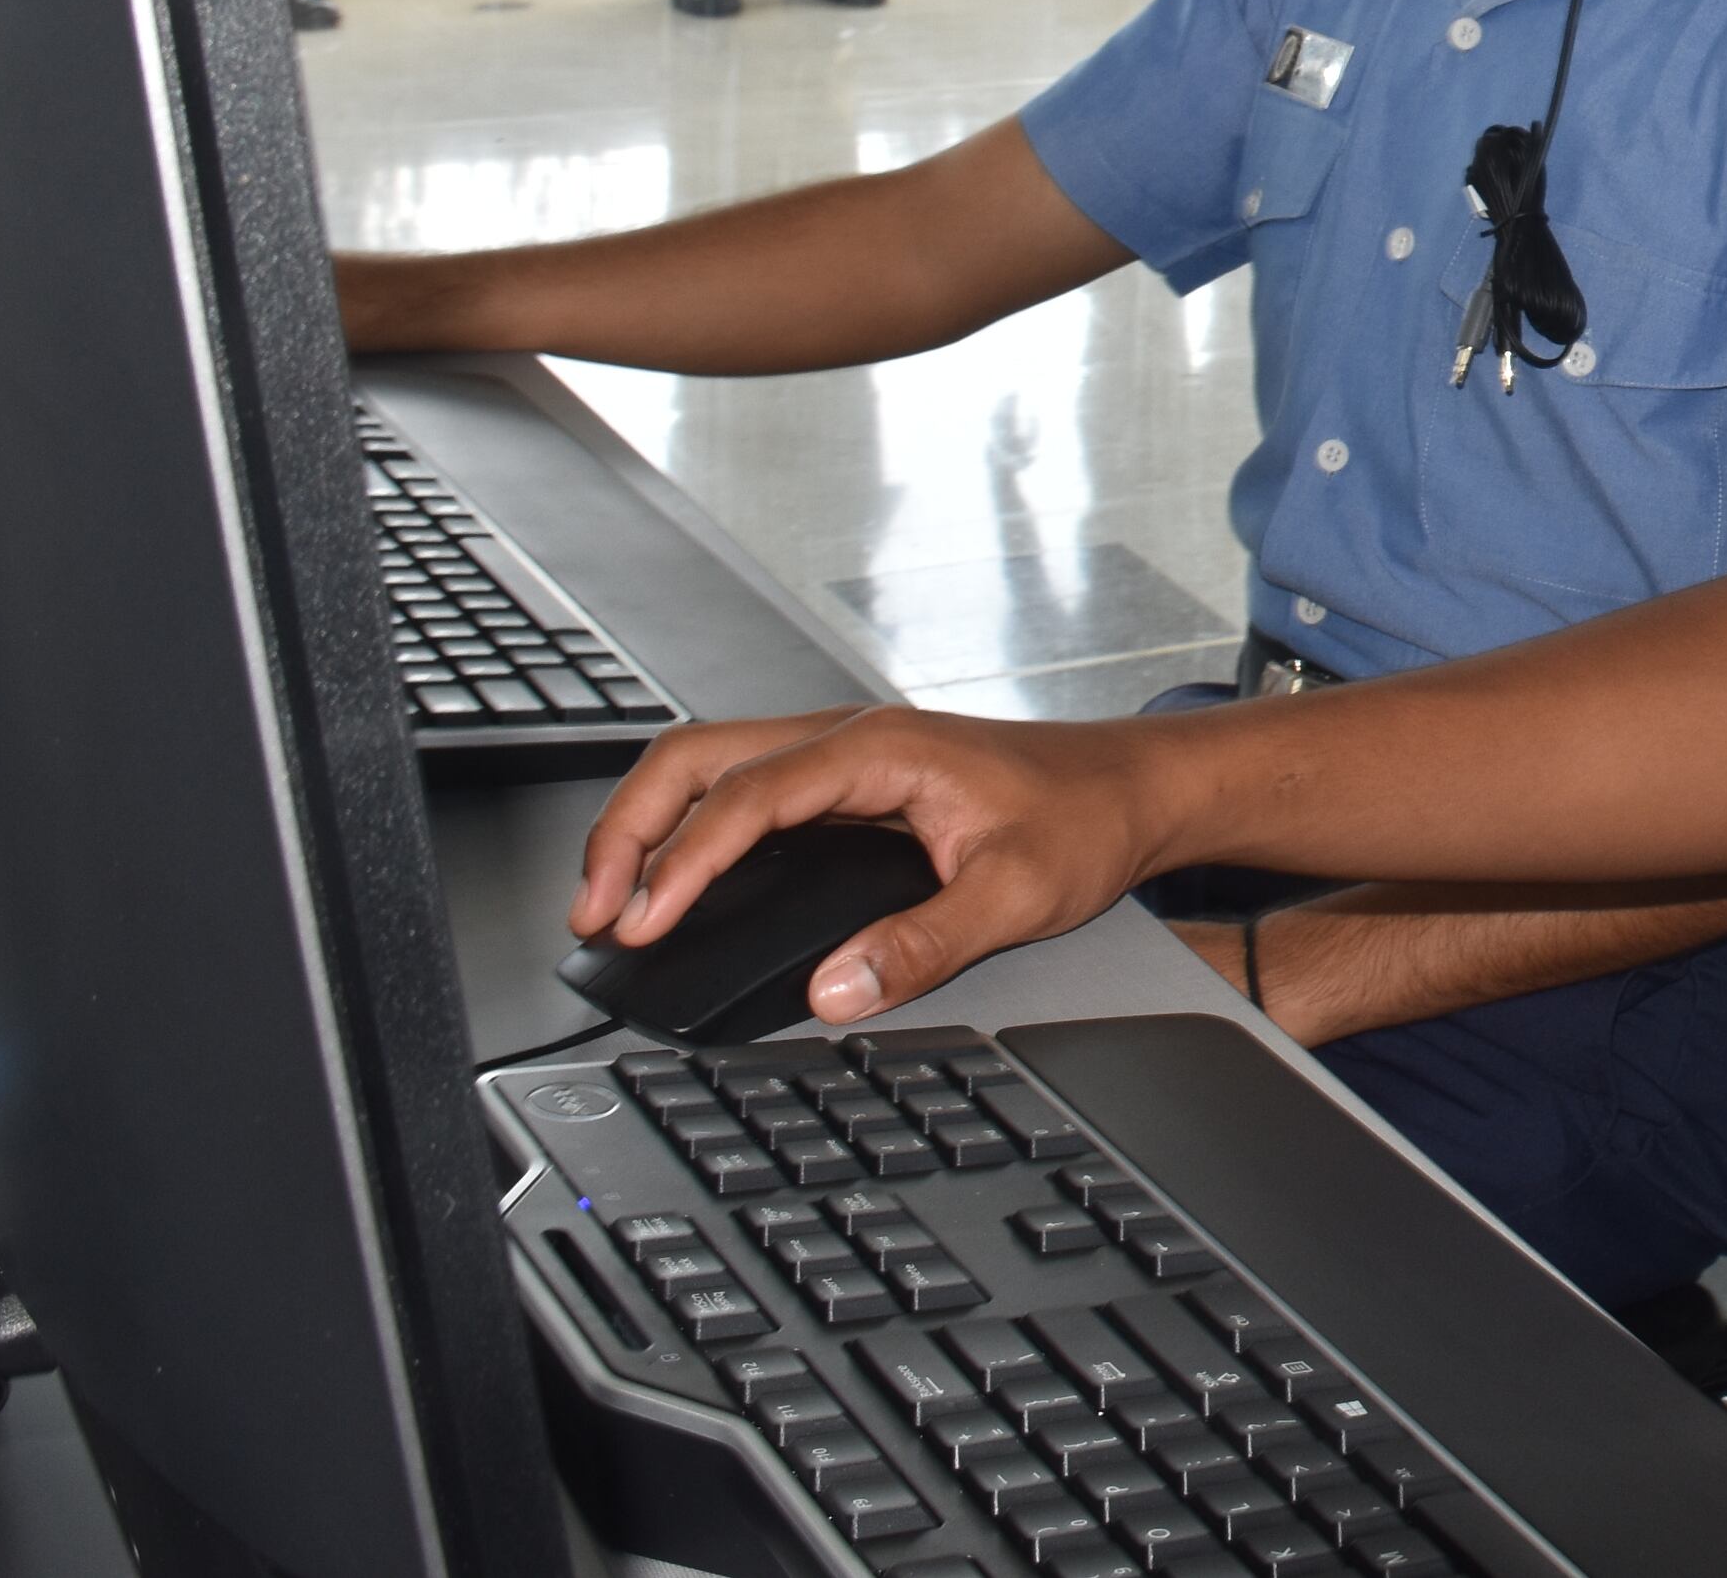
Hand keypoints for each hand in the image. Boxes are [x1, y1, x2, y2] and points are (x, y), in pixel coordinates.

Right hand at [572, 703, 1189, 1023]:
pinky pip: (740, 788)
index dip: (684, 860)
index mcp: (881, 748)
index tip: (640, 921)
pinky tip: (671, 882)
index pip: (749, 795)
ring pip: (708, 764)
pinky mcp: (846, 781)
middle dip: (628, 828)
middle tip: (591, 915)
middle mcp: (850, 736)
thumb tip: (834, 990)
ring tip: (609, 904)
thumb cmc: (1085, 818)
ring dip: (648, 824)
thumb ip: (924, 945)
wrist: (1134, 786)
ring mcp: (843, 753)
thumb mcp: (1019, 893)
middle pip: (697, 756)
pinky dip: (687, 828)